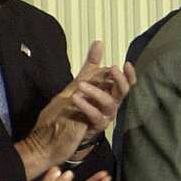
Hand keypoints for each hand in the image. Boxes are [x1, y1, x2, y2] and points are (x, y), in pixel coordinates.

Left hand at [18, 41, 136, 174]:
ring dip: (97, 91)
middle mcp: (109, 107)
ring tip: (81, 85)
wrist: (51, 138)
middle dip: (120, 80)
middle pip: (122, 93)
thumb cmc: (68, 110)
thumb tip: (99, 43)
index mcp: (107, 96)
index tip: (126, 64)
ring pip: (110, 103)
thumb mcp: (79, 82)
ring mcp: (103, 118)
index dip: (129, 76)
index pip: (124, 84)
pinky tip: (76, 98)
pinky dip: (86, 106)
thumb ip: (90, 65)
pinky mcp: (93, 128)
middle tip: (113, 69)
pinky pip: (95, 116)